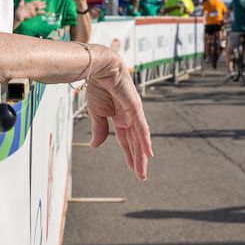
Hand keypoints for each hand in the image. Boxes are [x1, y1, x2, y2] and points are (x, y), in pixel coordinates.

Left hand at [15, 0, 45, 23]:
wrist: (17, 18)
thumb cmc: (18, 12)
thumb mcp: (19, 7)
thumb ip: (21, 3)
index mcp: (28, 5)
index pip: (33, 2)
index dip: (36, 1)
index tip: (40, 0)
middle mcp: (30, 8)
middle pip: (36, 5)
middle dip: (40, 4)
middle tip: (45, 2)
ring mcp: (32, 11)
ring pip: (37, 9)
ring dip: (41, 7)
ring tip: (45, 6)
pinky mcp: (32, 15)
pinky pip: (37, 13)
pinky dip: (40, 12)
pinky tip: (44, 12)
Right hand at [84, 50, 152, 180]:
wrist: (99, 69)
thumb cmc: (97, 86)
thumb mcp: (96, 114)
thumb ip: (99, 130)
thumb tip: (96, 146)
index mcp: (119, 117)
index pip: (126, 140)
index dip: (129, 154)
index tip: (132, 169)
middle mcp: (129, 117)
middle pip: (135, 142)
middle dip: (138, 159)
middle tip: (141, 176)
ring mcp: (133, 113)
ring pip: (139, 139)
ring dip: (141, 156)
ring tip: (142, 172)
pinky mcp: (135, 108)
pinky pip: (141, 128)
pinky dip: (145, 141)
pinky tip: (148, 154)